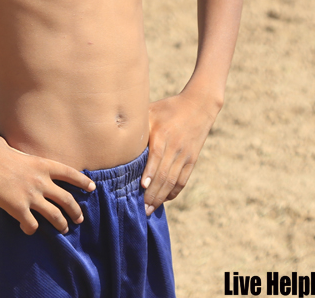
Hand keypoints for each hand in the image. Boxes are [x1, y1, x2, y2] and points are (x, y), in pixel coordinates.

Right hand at [0, 133, 94, 234]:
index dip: (83, 182)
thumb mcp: (16, 149)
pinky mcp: (18, 208)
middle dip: (76, 212)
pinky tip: (28, 229)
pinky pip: (31, 224)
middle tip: (79, 219)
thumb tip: (0, 139)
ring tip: (63, 230)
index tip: (92, 188)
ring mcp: (31, 196)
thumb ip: (16, 152)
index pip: (70, 174)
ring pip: (55, 216)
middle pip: (67, 200)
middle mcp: (42, 181)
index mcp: (43, 165)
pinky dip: (31, 229)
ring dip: (61, 225)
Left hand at [140, 92, 219, 215]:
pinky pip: (182, 180)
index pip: (156, 157)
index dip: (150, 173)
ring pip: (173, 181)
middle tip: (141, 209)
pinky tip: (164, 200)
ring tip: (149, 210)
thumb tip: (115, 139)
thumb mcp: (150, 112)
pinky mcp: (192, 160)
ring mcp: (185, 155)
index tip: (142, 187)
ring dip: (161, 198)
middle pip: (164, 175)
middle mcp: (175, 147)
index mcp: (163, 134)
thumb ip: (137, 127)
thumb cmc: (167, 108)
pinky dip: (173, 192)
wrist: (199, 105)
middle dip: (152, 194)